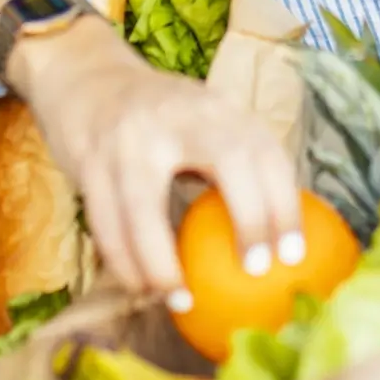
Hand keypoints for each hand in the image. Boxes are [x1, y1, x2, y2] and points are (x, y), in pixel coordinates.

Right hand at [9, 16, 304, 304]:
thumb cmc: (159, 117)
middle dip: (250, 217)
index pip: (264, 150)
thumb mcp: (202, 121)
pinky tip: (139, 288)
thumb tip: (277, 240)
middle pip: (229, 159)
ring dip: (163, 264)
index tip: (293, 255)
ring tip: (182, 303)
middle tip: (256, 270)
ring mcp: (129, 137)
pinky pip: (105, 223)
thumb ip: (237, 163)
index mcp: (215, 108)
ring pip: (146, 209)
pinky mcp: (88, 161)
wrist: (86, 77)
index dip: (285, 202)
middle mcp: (178, 114)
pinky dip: (124, 262)